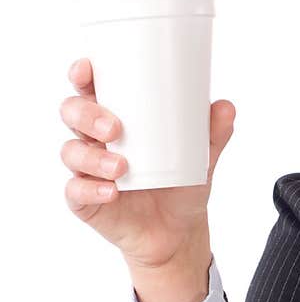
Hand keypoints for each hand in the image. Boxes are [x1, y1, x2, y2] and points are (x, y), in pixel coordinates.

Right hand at [60, 58, 235, 269]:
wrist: (177, 232)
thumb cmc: (180, 184)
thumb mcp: (201, 157)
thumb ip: (213, 133)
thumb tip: (227, 108)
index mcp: (115, 116)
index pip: (89, 88)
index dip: (82, 74)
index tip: (87, 69)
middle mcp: (95, 139)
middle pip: (72, 113)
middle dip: (87, 114)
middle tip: (115, 128)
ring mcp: (86, 169)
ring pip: (72, 151)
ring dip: (93, 156)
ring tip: (122, 167)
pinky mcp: (84, 200)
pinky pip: (75, 190)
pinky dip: (91, 189)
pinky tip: (112, 192)